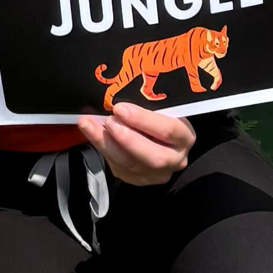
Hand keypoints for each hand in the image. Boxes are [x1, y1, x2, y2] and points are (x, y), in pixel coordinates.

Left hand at [78, 106, 195, 185]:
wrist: (159, 138)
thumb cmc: (159, 116)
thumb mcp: (161, 108)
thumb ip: (147, 105)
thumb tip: (118, 92)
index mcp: (184, 137)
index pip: (168, 130)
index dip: (143, 120)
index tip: (120, 108)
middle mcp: (174, 160)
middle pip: (153, 156)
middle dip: (127, 138)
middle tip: (108, 120)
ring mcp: (155, 174)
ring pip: (130, 164)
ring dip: (105, 142)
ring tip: (88, 124)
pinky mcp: (137, 179)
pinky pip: (117, 167)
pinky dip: (102, 148)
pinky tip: (90, 133)